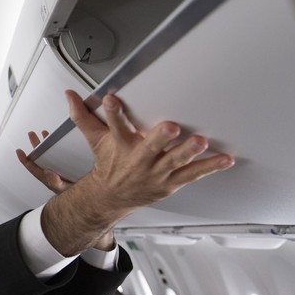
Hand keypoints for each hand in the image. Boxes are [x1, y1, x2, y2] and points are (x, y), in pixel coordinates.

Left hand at [16, 130, 72, 193]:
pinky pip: (61, 152)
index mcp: (47, 177)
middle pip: (40, 156)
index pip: (32, 167)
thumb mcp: (62, 189)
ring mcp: (59, 167)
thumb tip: (47, 172)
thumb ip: (54, 182)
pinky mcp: (68, 164)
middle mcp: (52, 171)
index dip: (24, 159)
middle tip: (32, 134)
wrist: (84, 192)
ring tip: (44, 133)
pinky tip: (60, 139)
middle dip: (35, 144)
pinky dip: (58, 145)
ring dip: (46, 142)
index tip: (19, 151)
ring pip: (49, 153)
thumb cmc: (73, 193)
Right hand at [69, 90, 234, 216]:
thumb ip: (83, 117)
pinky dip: (210, 167)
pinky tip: (224, 159)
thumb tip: (69, 96)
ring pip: (173, 161)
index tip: (111, 100)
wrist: (111, 197)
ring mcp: (156, 173)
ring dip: (187, 152)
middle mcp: (139, 160)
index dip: (113, 113)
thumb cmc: (109, 165)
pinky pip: (192, 175)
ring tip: (200, 141)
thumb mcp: (95, 140)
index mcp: (121, 146)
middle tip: (170, 126)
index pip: (114, 127)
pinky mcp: (170, 182)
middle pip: (149, 148)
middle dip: (160, 138)